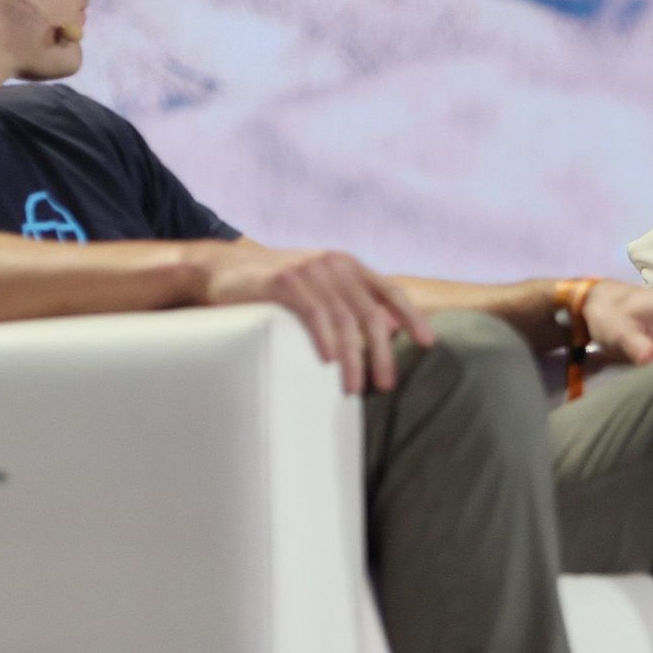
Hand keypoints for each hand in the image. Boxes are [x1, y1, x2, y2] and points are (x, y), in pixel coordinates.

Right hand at [199, 246, 433, 393]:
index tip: (429, 344)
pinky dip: (324, 338)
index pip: (390, 292)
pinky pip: (312, 313)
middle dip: (383, 352)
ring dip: (353, 358)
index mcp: (348, 266)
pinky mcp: (284, 281)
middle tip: (387, 385)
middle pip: (370, 312)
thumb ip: (351, 302)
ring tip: (355, 388)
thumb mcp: (320, 288)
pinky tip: (328, 361)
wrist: (223, 269)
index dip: (412, 317)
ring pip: (343, 319)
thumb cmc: (276, 286)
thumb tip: (391, 329)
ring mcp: (309, 270)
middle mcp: (334, 264)